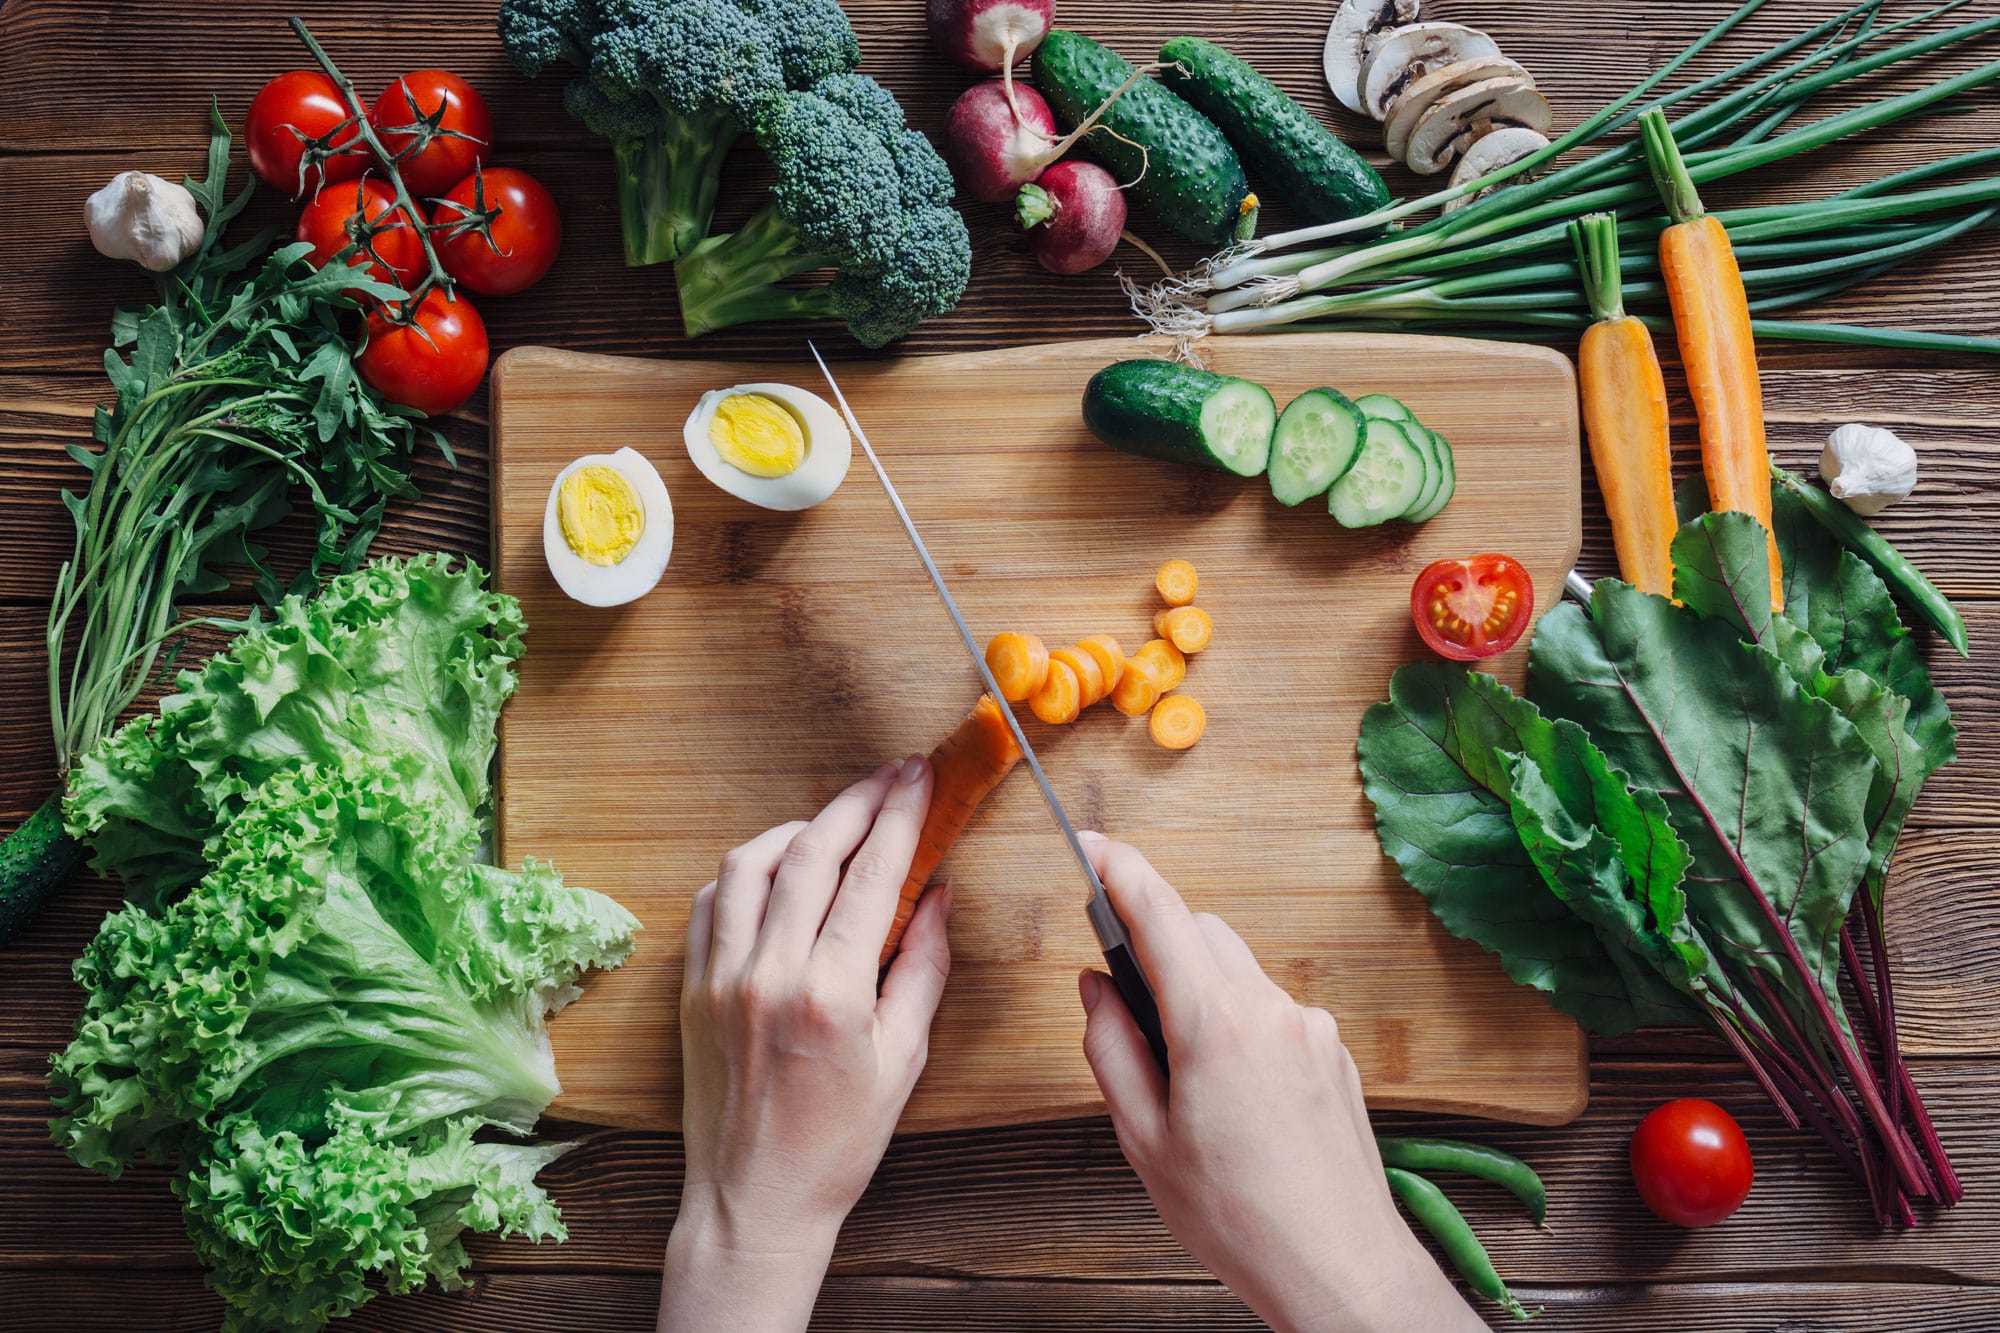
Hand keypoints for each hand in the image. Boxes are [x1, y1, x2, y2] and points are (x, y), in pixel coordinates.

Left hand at [659, 757, 947, 1332]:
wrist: (754, 1201)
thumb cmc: (837, 1143)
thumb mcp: (903, 1059)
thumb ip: (922, 967)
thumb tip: (936, 895)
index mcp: (830, 994)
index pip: (870, 875)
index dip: (900, 816)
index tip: (920, 780)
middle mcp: (768, 974)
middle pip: (811, 852)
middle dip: (858, 802)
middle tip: (892, 777)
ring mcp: (720, 978)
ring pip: (751, 864)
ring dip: (798, 828)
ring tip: (835, 821)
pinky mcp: (690, 989)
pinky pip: (710, 902)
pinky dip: (744, 870)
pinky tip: (774, 868)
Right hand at [1074, 832, 1480, 1332]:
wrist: (1339, 1266)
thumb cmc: (1240, 1218)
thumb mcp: (1144, 1139)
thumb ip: (1111, 1049)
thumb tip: (1097, 989)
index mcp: (1216, 1025)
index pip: (1158, 914)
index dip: (1117, 869)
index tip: (1089, 844)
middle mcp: (1271, 1010)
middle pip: (1202, 933)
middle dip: (1158, 946)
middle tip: (1126, 1004)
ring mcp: (1310, 1029)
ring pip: (1239, 974)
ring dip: (1201, 994)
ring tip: (1184, 1079)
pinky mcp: (1335, 1053)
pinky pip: (1273, 1013)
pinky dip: (1240, 1028)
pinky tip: (1233, 1099)